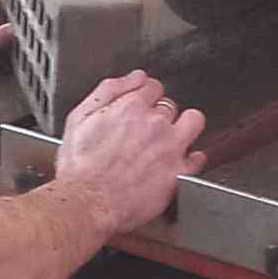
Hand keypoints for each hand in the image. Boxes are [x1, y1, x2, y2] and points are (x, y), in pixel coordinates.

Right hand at [55, 70, 205, 233]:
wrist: (87, 200)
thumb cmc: (79, 165)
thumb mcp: (79, 117)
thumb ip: (109, 90)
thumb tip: (134, 78)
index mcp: (130, 107)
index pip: (152, 86)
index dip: (145, 95)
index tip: (140, 105)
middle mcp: (154, 123)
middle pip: (170, 105)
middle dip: (159, 113)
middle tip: (145, 129)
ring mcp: (169, 147)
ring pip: (193, 121)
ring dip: (184, 126)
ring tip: (169, 138)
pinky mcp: (178, 172)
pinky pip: (198, 158)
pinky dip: (192, 158)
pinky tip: (179, 161)